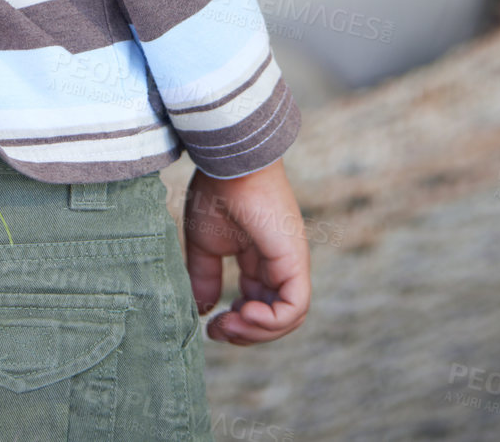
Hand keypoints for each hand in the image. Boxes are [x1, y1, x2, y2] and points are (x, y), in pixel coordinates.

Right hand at [183, 160, 311, 344]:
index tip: (211, 324)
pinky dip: (271, 321)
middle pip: (275, 318)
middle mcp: (279, 264)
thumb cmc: (216, 193)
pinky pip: (295, 307)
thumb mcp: (204, 245)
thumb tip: (203, 310)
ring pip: (289, 318)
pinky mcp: (295, 261)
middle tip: (218, 330)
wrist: (227, 165)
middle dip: (246, 334)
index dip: (237, 323)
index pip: (259, 304)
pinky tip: (244, 311)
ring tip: (229, 323)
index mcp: (259, 259)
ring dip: (257, 332)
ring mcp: (290, 263)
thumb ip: (204, 277)